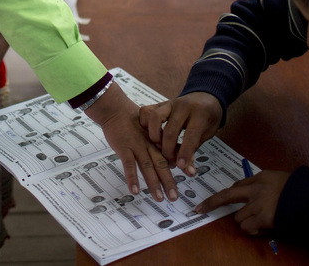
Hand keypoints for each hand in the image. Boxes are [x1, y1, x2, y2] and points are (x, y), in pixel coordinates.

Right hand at [85, 84, 178, 201]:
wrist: (116, 109)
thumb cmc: (133, 122)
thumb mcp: (149, 131)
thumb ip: (159, 146)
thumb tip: (171, 163)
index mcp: (157, 140)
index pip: (172, 153)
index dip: (182, 162)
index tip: (192, 173)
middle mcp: (149, 145)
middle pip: (161, 164)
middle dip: (169, 181)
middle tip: (175, 197)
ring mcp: (137, 146)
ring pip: (147, 167)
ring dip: (154, 183)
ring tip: (159, 198)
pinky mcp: (124, 148)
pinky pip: (129, 165)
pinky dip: (132, 178)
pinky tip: (135, 191)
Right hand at [140, 92, 222, 174]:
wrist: (205, 97)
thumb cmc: (207, 118)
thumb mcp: (206, 134)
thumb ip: (194, 150)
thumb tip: (189, 172)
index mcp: (200, 113)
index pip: (190, 135)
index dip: (185, 152)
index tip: (180, 166)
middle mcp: (183, 106)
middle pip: (170, 129)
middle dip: (168, 150)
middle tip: (170, 160)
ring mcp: (169, 103)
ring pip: (155, 117)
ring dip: (154, 136)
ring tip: (158, 147)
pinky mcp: (159, 103)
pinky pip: (146, 111)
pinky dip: (145, 124)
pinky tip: (150, 135)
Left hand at [194, 170, 289, 234]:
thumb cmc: (295, 189)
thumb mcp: (275, 179)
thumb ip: (258, 184)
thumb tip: (241, 191)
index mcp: (259, 178)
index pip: (236, 185)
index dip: (225, 195)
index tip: (210, 202)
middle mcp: (255, 189)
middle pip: (227, 196)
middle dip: (212, 203)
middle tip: (200, 209)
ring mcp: (258, 204)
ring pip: (239, 217)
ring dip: (247, 221)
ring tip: (262, 220)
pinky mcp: (263, 218)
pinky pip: (248, 227)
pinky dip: (254, 230)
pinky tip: (265, 227)